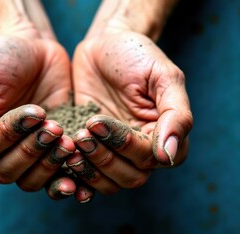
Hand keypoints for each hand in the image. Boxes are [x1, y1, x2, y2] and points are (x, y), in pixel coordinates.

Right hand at [0, 30, 76, 191]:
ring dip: (49, 165)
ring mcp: (27, 153)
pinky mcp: (51, 152)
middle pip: (6, 172)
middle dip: (32, 150)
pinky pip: (54, 178)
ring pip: (29, 181)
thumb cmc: (0, 58)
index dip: (10, 136)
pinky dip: (65, 180)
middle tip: (54, 126)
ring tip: (68, 142)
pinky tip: (78, 173)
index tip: (35, 112)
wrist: (36, 48)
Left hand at [70, 30, 192, 193]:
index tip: (99, 123)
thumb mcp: (163, 76)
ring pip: (109, 182)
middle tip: (82, 134)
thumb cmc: (136, 55)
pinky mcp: (92, 148)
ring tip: (72, 145)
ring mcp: (114, 150)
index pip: (150, 159)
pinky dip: (76, 176)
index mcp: (163, 134)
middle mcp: (141, 148)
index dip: (125, 147)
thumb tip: (169, 155)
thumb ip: (176, 114)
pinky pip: (87, 175)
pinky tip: (63, 165)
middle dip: (104, 158)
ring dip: (90, 169)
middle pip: (130, 176)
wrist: (103, 44)